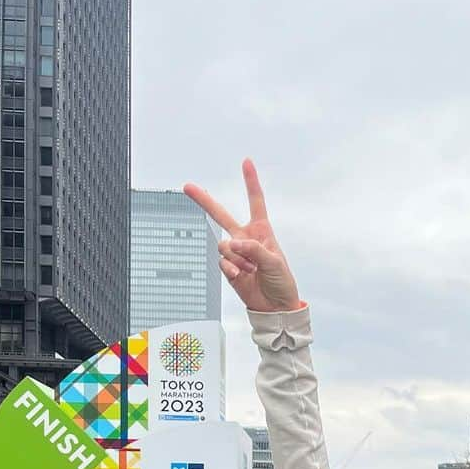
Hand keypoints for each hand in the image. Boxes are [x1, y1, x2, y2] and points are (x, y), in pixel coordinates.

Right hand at [184, 160, 300, 312]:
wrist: (275, 306)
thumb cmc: (281, 281)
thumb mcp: (274, 262)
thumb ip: (254, 249)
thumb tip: (233, 243)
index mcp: (261, 231)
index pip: (255, 202)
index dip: (250, 182)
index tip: (246, 162)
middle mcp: (245, 239)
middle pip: (221, 215)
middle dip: (204, 200)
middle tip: (188, 187)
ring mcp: (235, 254)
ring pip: (223, 245)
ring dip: (236, 257)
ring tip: (250, 269)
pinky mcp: (228, 268)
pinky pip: (222, 262)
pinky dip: (230, 268)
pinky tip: (240, 275)